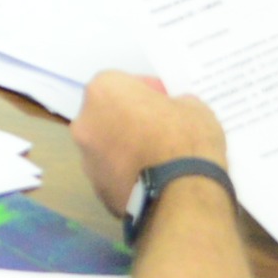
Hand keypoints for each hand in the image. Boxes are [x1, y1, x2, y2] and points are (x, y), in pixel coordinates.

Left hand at [67, 71, 228, 212]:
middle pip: (107, 115)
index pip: (121, 83)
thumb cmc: (185, 139)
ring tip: (158, 159)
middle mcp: (85, 123)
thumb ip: (171, 103)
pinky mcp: (97, 190)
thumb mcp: (192, 106)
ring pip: (107, 147)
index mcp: (103, 92)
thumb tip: (169, 113)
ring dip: (125, 149)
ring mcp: (87, 160)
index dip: (145, 91)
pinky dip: (128, 175)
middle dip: (129, 120)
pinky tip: (153, 180)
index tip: (164, 102)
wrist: (182, 195)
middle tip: (159, 129)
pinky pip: (113, 175)